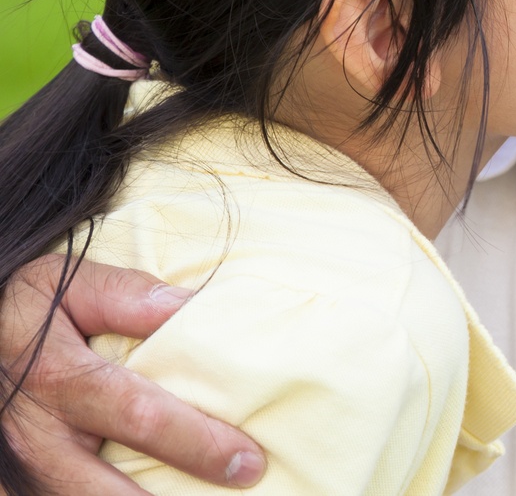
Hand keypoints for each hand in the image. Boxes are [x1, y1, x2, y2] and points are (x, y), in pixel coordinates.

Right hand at [1, 256, 263, 494]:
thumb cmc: (27, 312)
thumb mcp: (64, 284)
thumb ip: (125, 295)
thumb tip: (189, 306)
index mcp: (61, 380)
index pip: (139, 418)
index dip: (196, 444)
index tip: (248, 461)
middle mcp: (40, 438)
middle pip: (108, 492)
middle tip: (236, 490)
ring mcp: (28, 471)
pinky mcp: (23, 487)